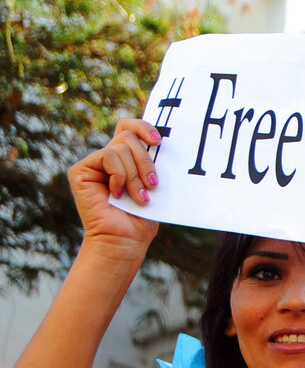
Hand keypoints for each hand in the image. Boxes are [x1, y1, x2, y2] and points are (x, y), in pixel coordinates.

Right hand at [67, 119, 160, 256]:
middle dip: (145, 161)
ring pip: (121, 147)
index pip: (129, 127)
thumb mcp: (152, 184)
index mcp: (125, 158)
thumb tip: (161, 140)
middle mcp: (108, 158)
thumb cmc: (142, 217)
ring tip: (139, 197)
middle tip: (152, 185)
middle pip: (128, 136)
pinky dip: (119, 175)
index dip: (143, 127)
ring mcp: (93, 163)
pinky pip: (108, 156)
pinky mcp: (80, 170)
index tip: (159, 142)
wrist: (124, 240)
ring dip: (135, 175)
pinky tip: (117, 193)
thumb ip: (151, 161)